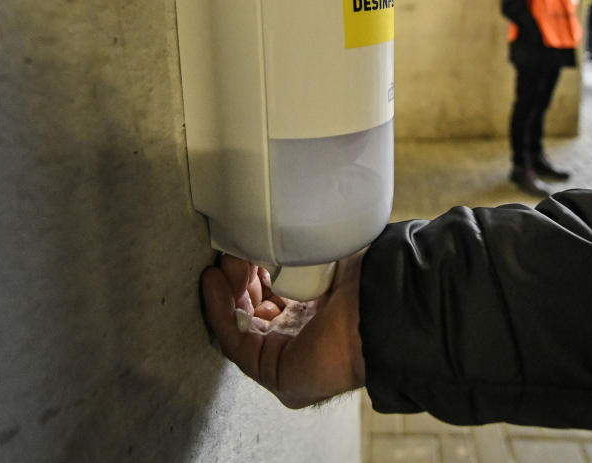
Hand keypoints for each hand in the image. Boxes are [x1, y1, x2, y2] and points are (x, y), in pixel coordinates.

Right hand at [200, 252, 365, 407]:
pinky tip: (213, 280)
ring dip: (226, 291)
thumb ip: (302, 243)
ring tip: (221, 262)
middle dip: (239, 278)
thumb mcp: (329, 254)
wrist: (378, 310)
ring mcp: (284, 355)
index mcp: (317, 309)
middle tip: (232, 250)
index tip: (244, 243)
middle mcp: (300, 334)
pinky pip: (233, 341)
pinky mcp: (271, 370)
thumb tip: (278, 222)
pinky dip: (219, 310)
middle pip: (252, 308)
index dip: (254, 268)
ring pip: (240, 323)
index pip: (273, 292)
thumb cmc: (365, 281)